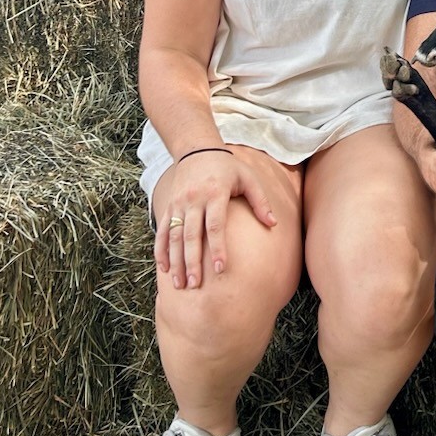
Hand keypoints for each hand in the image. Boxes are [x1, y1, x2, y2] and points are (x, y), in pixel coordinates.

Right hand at [155, 149, 277, 288]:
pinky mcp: (169, 206)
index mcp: (215, 193)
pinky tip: (164, 268)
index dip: (217, 247)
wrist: (198, 150)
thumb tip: (273, 224)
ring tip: (180, 284)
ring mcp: (178, 204)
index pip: (215, 225)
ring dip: (175, 261)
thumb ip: (260, 201)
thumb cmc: (228, 167)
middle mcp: (193, 200)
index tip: (221, 268)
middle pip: (191, 235)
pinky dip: (161, 250)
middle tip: (195, 285)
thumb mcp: (248, 178)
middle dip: (192, 262)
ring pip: (174, 236)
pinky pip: (162, 231)